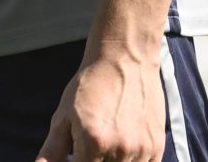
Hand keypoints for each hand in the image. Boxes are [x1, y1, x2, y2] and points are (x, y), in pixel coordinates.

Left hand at [37, 49, 165, 161]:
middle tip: (92, 146)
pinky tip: (122, 146)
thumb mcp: (63, 116)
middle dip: (93, 161)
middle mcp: (120, 149)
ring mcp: (141, 149)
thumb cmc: (91, 84)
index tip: (78, 154)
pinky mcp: (156, 146)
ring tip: (107, 141)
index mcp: (93, 143)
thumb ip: (51, 152)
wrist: (126, 57)